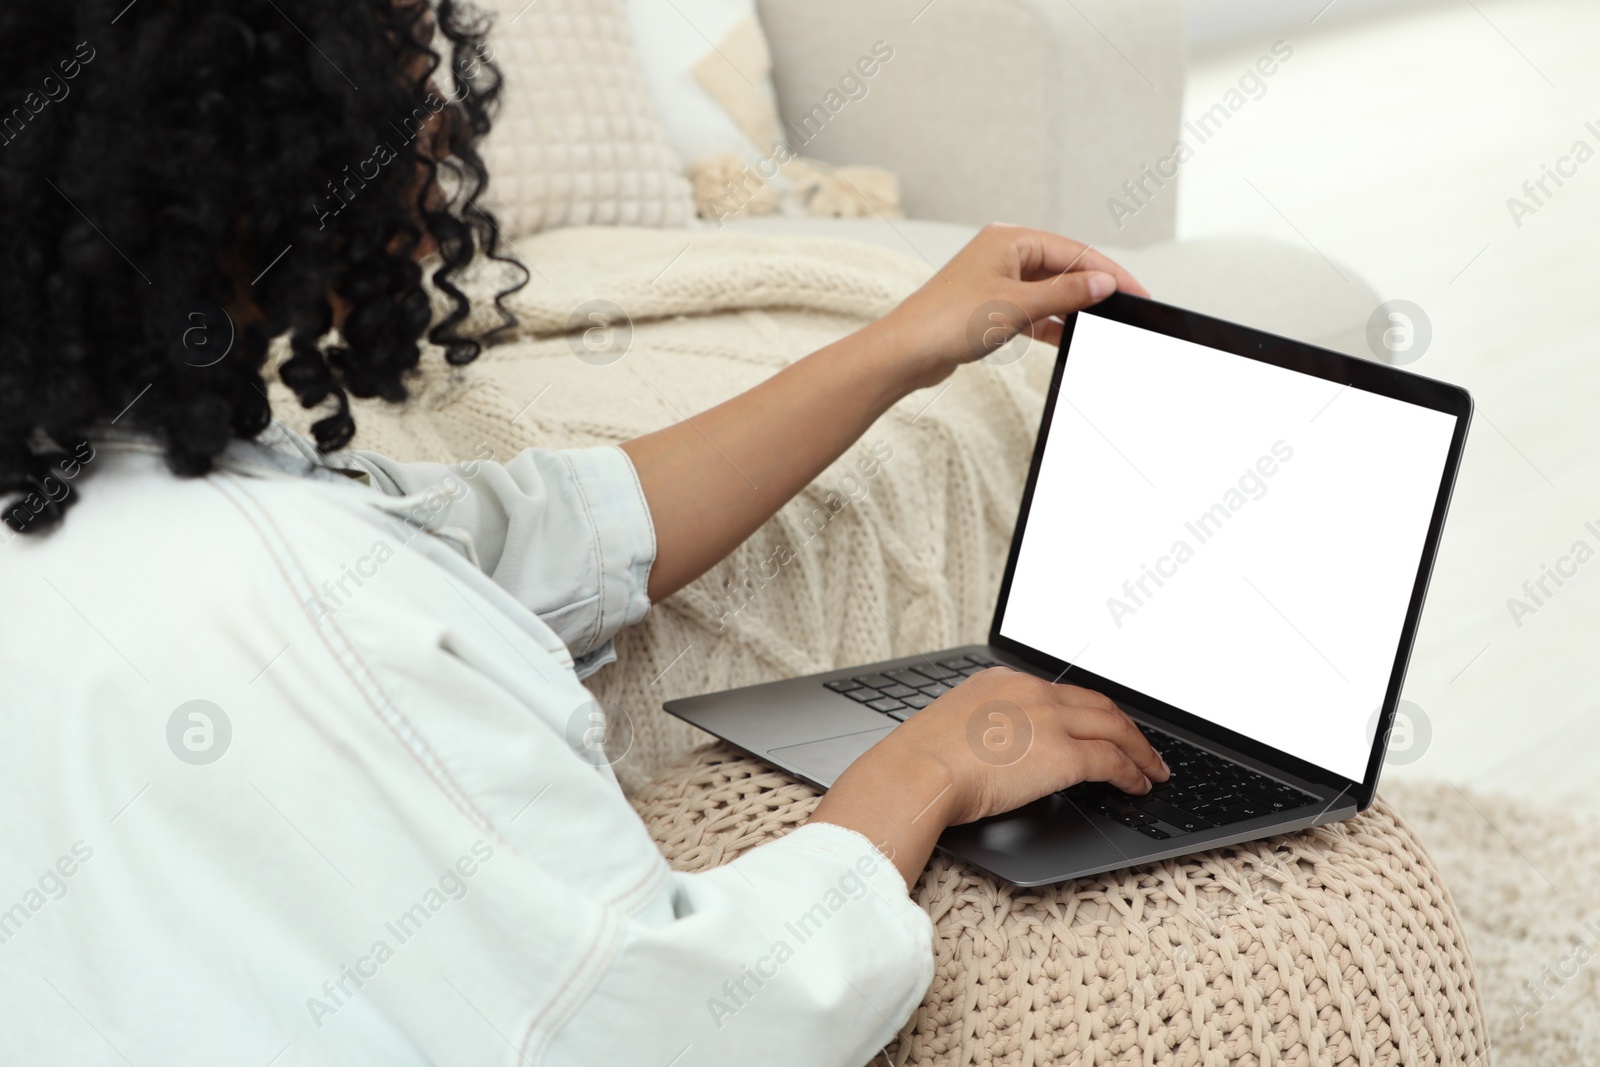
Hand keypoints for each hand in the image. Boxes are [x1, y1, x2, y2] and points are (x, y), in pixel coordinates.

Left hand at [877, 224, 1150, 391]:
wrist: (904, 353)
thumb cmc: (948, 321)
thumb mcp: (1017, 306)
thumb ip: (1065, 294)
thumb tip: (1104, 283)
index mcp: (1009, 239)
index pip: (1073, 250)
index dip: (1108, 271)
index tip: (1137, 291)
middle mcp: (1003, 254)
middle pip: (1063, 268)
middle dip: (1093, 289)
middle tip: (1127, 309)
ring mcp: (996, 282)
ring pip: (1048, 292)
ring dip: (1072, 308)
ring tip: (1104, 325)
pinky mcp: (989, 308)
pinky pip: (1032, 312)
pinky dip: (1051, 324)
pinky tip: (1070, 337)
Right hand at [885, 666, 1168, 823]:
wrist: (918, 772)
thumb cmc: (921, 761)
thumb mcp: (953, 725)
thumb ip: (984, 727)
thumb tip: (999, 748)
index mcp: (1004, 680)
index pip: (1062, 692)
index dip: (1089, 711)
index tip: (1100, 724)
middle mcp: (1032, 691)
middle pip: (1097, 705)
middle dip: (1126, 727)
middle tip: (1142, 746)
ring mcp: (1050, 720)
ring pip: (1115, 729)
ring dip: (1139, 751)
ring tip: (1152, 769)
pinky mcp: (1063, 754)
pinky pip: (1113, 762)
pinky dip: (1133, 773)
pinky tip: (1139, 785)